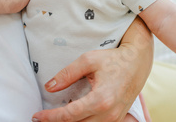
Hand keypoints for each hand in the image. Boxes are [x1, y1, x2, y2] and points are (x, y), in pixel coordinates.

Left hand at [32, 17, 152, 121]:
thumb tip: (49, 87)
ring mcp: (115, 119)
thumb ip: (67, 74)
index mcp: (100, 99)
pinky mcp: (117, 119)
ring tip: (55, 118)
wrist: (138, 62)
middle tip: (41, 118)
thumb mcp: (88, 60)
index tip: (36, 116)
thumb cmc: (113, 59)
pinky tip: (72, 118)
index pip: (69, 115)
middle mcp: (108, 114)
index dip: (50, 117)